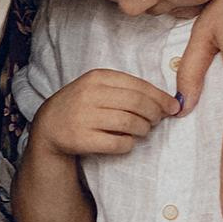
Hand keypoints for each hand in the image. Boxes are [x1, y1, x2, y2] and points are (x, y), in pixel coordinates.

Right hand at [33, 67, 177, 160]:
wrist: (50, 125)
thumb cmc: (83, 105)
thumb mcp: (99, 87)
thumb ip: (128, 89)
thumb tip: (167, 102)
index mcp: (97, 77)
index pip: (139, 86)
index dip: (160, 97)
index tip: (172, 107)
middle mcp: (90, 95)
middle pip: (137, 104)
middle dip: (155, 114)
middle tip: (157, 120)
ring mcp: (85, 117)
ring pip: (130, 123)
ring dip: (143, 129)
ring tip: (143, 130)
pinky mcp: (82, 139)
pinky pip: (118, 143)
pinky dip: (129, 144)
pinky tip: (127, 141)